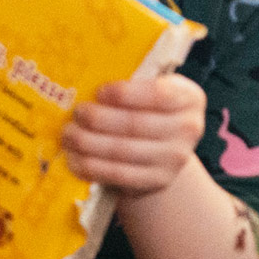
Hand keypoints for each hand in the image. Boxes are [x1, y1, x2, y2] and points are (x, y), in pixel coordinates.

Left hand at [63, 72, 207, 197]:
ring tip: (68, 135)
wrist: (164, 150)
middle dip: (98, 119)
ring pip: (123, 150)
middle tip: (76, 113)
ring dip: (89, 143)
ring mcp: (175, 158)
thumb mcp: (151, 90)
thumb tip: (86, 78)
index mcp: (189, 98)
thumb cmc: (149, 110)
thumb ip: (131, 83)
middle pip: (135, 124)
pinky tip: (74, 159)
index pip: (158, 94)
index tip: (99, 91)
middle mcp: (189, 128)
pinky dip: (92, 167)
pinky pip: (119, 174)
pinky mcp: (157, 180)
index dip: (125, 94)